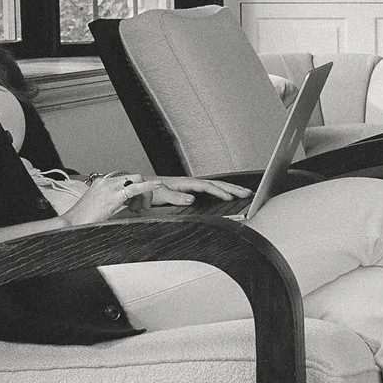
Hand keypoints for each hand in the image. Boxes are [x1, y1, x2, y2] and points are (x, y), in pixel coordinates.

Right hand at [57, 173, 246, 226]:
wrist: (70, 224)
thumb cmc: (101, 223)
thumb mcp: (137, 220)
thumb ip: (156, 218)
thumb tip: (181, 224)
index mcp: (151, 189)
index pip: (189, 187)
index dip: (214, 190)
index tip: (237, 197)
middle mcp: (144, 182)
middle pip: (189, 181)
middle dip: (219, 187)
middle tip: (243, 194)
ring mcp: (132, 183)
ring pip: (174, 183)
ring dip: (201, 190)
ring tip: (224, 197)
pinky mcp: (121, 190)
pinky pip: (150, 189)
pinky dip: (169, 193)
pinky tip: (189, 199)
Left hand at [135, 176, 249, 208]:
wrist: (134, 187)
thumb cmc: (145, 191)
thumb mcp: (158, 195)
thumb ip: (174, 197)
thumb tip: (191, 199)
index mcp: (184, 182)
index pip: (207, 186)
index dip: (220, 192)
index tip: (231, 197)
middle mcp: (188, 183)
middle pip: (215, 184)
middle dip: (233, 188)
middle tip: (248, 193)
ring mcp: (188, 186)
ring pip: (214, 186)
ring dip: (229, 189)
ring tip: (243, 193)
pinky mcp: (187, 191)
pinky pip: (208, 190)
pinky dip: (220, 192)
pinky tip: (225, 195)